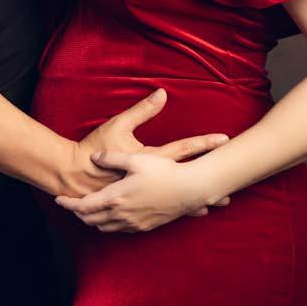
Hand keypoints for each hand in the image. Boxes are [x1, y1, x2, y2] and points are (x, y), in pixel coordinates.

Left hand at [55, 150, 229, 232]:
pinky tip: (110, 216)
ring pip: (104, 227)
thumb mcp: (135, 159)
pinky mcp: (144, 227)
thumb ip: (111, 158)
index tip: (58, 198)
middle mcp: (121, 214)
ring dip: (92, 220)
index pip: (83, 206)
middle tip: (70, 204)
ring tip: (87, 210)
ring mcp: (133, 223)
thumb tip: (95, 158)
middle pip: (90, 220)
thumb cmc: (164, 172)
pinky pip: (119, 230)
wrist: (190, 189)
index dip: (68, 203)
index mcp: (116, 198)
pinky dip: (108, 224)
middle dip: (78, 213)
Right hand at [57, 88, 228, 197]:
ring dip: (198, 201)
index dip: (205, 143)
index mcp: (150, 159)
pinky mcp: (136, 204)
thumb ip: (142, 110)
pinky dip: (179, 211)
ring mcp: (145, 195)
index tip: (224, 138)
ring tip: (219, 202)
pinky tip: (189, 212)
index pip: (184, 148)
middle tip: (231, 187)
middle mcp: (152, 180)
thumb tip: (162, 93)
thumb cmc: (96, 150)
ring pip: (178, 200)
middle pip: (188, 179)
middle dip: (210, 182)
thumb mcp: (119, 126)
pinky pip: (163, 210)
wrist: (75, 176)